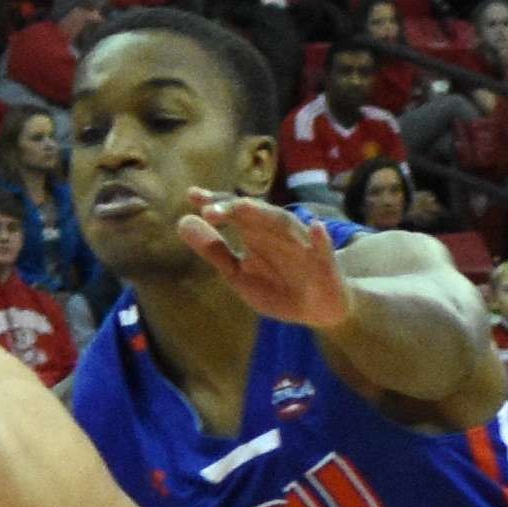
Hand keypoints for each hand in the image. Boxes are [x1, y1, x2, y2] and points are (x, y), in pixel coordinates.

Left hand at [176, 194, 350, 327]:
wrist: (317, 309)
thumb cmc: (277, 286)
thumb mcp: (238, 273)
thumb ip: (213, 250)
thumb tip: (182, 222)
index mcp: (256, 233)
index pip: (235, 213)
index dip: (216, 203)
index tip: (192, 196)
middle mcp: (278, 233)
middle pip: (256, 214)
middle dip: (234, 209)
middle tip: (208, 209)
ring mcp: (302, 246)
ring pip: (285, 225)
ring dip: (266, 215)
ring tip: (244, 206)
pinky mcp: (325, 264)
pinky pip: (324, 250)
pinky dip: (321, 239)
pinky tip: (317, 228)